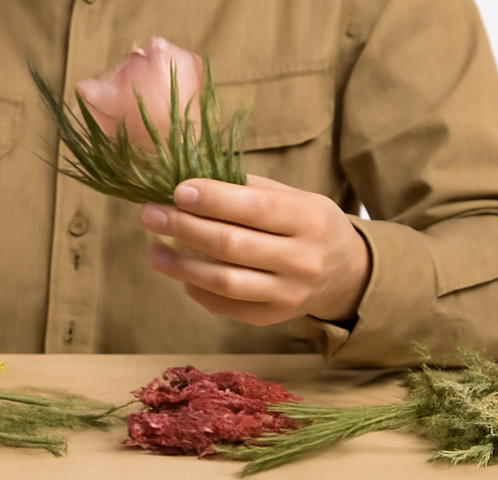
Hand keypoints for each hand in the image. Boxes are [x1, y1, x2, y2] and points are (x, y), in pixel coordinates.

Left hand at [140, 174, 371, 325]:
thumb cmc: (307, 222)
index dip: (212, 198)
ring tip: (152, 251)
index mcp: (307, 218)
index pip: (254, 208)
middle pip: (232, 245)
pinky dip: (200, 292)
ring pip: (225, 281)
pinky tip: (181, 275)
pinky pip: (229, 307)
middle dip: (184, 228)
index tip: (177, 190)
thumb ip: (247, 188)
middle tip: (150, 214)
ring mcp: (288, 294)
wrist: (347, 272)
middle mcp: (301, 259)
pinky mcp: (274, 318)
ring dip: (181, 266)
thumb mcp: (292, 196)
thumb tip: (190, 179)